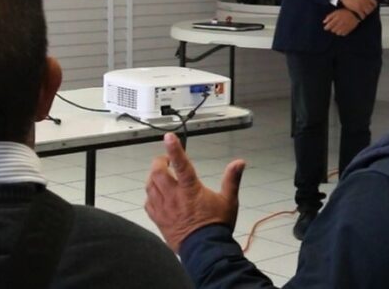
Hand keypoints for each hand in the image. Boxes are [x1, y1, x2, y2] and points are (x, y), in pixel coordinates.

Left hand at [145, 133, 245, 251]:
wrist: (205, 250)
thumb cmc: (216, 226)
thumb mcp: (229, 201)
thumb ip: (232, 179)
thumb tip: (239, 162)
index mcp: (190, 189)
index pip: (180, 164)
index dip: (174, 149)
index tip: (168, 137)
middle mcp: (174, 196)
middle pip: (157, 173)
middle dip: (159, 162)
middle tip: (166, 161)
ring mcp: (164, 208)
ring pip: (150, 186)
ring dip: (154, 177)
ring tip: (161, 175)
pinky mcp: (159, 219)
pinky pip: (148, 203)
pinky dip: (151, 195)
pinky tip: (157, 195)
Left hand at [323, 8, 359, 35]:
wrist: (355, 13)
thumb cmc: (344, 12)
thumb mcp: (336, 12)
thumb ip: (329, 17)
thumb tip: (324, 22)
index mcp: (336, 19)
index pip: (329, 26)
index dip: (326, 27)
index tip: (326, 27)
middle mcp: (340, 24)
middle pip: (332, 30)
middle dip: (332, 28)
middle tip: (334, 26)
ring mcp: (345, 27)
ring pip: (337, 33)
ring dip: (336, 31)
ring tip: (338, 27)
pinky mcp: (349, 30)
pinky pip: (343, 34)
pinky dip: (341, 32)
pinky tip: (342, 29)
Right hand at [339, 0, 376, 18]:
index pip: (374, 3)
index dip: (373, 6)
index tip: (371, 8)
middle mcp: (365, 1)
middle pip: (371, 9)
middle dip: (369, 11)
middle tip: (366, 12)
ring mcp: (361, 5)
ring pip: (368, 12)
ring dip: (366, 14)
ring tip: (363, 14)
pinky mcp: (357, 9)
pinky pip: (362, 15)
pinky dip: (362, 17)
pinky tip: (360, 17)